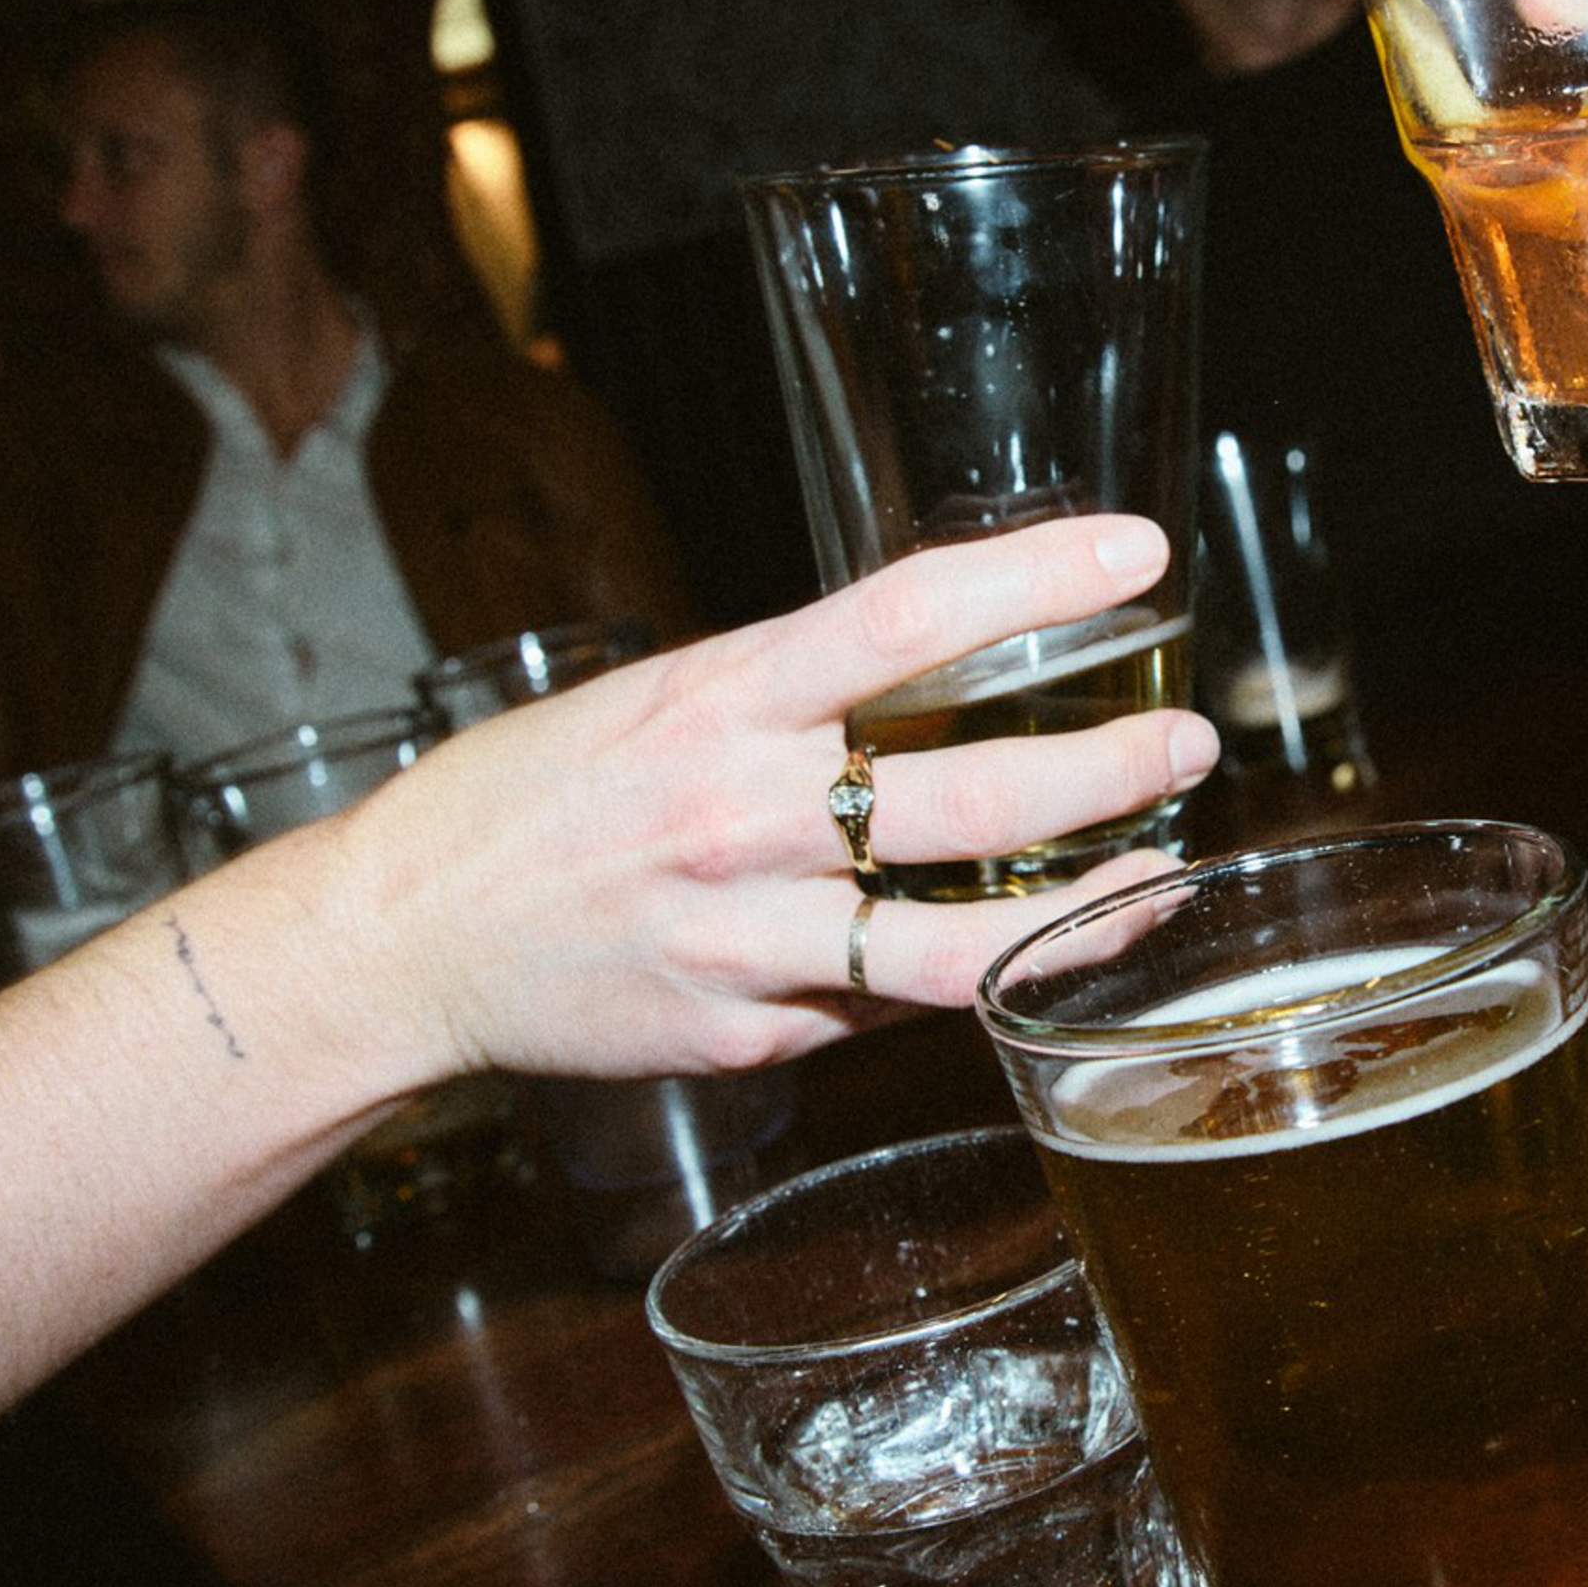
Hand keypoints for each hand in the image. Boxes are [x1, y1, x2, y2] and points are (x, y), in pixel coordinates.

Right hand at [335, 517, 1222, 1087]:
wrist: (395, 936)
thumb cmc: (528, 800)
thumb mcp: (656, 702)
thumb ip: (790, 704)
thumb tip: (932, 695)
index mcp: (717, 700)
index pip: (906, 616)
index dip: (1037, 580)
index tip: (1138, 552)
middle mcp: (739, 817)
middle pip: (971, 799)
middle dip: (1110, 769)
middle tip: (1192, 743)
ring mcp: (744, 939)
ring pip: (956, 945)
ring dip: (1083, 910)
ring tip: (1161, 877)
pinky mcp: (743, 1033)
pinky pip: (879, 1012)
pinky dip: (952, 982)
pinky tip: (1007, 960)